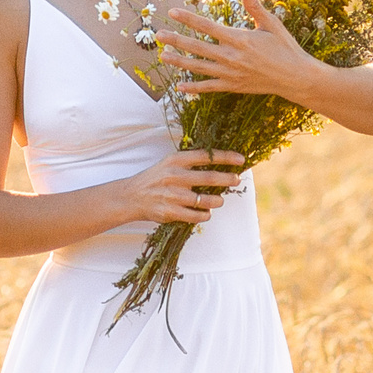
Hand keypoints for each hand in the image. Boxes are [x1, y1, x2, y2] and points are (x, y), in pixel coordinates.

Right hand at [124, 147, 246, 225]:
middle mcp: (174, 176)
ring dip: (217, 201)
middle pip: (209, 178)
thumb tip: (219, 164)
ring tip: (219, 201)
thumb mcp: (169, 163)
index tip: (240, 159)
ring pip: (205, 200)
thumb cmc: (156, 178)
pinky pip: (196, 216)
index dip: (225, 157)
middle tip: (236, 180)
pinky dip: (205, 215)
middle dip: (227, 179)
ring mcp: (172, 195)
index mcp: (175, 160)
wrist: (132, 196)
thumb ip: (190, 162)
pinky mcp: (170, 212)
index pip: (205, 156)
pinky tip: (206, 212)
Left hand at [154, 0, 321, 99]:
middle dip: (176, 40)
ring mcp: (231, 74)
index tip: (173, 13)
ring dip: (179, 62)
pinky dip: (194, 88)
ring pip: (199, 67)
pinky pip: (209, 87)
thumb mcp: (272, 25)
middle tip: (158, 35)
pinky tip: (179, 87)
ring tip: (163, 56)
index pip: (208, 26)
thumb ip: (255, 7)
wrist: (296, 78)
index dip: (189, 19)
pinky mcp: (233, 86)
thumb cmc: (286, 48)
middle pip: (198, 47)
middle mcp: (232, 57)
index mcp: (240, 39)